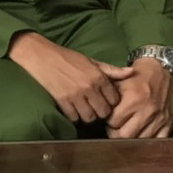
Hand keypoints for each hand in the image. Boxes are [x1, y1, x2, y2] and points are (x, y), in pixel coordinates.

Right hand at [8, 32, 132, 122]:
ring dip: (87, 115)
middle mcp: (89, 87)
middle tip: (95, 107)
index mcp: (98, 77)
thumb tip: (131, 72)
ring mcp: (75, 95)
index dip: (111, 102)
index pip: (114, 100)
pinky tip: (72, 109)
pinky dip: (74, 116)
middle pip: (104, 112)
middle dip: (101, 112)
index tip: (105, 101)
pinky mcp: (62, 101)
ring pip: (89, 117)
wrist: (41, 56)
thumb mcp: (91, 61)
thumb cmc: (67, 57)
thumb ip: (111, 70)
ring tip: (84, 109)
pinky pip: (74, 117)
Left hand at [106, 59, 172, 138]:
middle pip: (125, 135)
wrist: (161, 70)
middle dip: (116, 133)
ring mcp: (159, 119)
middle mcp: (146, 111)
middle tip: (114, 128)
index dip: (107, 121)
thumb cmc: (136, 77)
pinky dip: (148, 141)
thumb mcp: (119, 81)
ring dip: (131, 138)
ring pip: (140, 140)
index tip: (107, 119)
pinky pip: (158, 140)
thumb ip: (107, 95)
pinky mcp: (169, 123)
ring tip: (126, 130)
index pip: (113, 121)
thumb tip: (97, 108)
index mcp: (132, 100)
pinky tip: (141, 134)